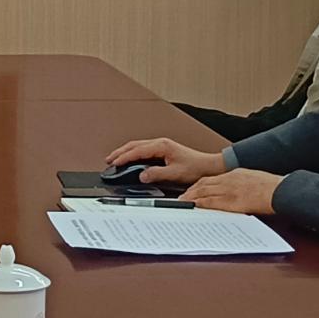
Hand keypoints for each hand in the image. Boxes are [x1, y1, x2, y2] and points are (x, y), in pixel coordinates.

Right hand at [105, 137, 226, 186]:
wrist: (209, 166)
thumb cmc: (196, 168)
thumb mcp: (175, 174)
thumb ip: (157, 174)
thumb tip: (142, 175)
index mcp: (162, 146)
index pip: (137, 150)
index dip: (124, 157)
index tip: (114, 163)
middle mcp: (161, 143)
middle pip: (134, 145)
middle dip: (120, 152)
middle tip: (108, 160)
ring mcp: (162, 145)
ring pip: (138, 146)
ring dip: (125, 151)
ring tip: (115, 158)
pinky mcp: (164, 150)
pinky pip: (143, 149)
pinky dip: (133, 153)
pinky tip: (131, 158)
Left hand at [179, 169, 282, 214]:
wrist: (279, 190)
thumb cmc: (272, 186)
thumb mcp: (254, 179)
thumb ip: (242, 182)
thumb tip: (239, 190)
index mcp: (235, 174)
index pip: (210, 179)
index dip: (198, 185)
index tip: (192, 190)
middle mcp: (229, 181)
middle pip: (203, 184)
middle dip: (191, 191)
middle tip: (182, 197)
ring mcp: (229, 191)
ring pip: (204, 192)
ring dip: (191, 198)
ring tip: (183, 203)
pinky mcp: (231, 202)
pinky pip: (211, 203)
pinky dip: (200, 204)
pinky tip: (193, 207)